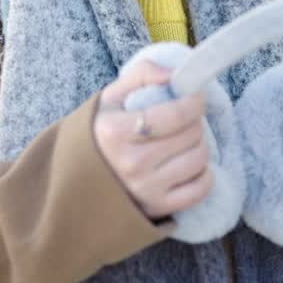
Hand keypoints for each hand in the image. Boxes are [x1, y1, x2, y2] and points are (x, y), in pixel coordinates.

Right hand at [94, 59, 213, 219]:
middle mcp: (130, 163)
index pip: (174, 115)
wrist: (78, 177)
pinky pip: (200, 189)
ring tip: (185, 140)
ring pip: (199, 159)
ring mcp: (145, 189)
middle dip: (194, 122)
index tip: (195, 97)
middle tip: (185, 120)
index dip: (194, 102)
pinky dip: (204, 174)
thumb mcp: (112, 97)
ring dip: (200, 145)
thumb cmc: (102, 131)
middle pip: (190, 135)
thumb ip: (143, 74)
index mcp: (115, 132)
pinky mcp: (157, 207)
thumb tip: (175, 75)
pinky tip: (190, 164)